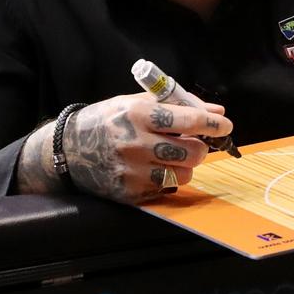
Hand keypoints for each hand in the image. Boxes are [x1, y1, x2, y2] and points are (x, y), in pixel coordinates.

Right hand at [16, 94, 232, 203]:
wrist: (68, 149)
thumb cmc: (107, 120)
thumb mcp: (135, 102)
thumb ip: (177, 105)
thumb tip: (216, 113)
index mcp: (138, 114)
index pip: (187, 121)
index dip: (211, 124)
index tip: (225, 125)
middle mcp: (135, 143)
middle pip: (191, 152)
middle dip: (200, 148)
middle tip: (194, 144)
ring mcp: (132, 170)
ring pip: (183, 174)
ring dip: (185, 166)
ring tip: (172, 157)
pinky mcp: (129, 191)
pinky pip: (165, 188)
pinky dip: (167, 179)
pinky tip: (155, 168)